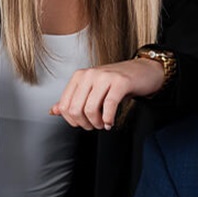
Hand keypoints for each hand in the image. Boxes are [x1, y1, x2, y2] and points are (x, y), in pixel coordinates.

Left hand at [51, 58, 165, 129]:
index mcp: (80, 76)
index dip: (72, 121)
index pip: (65, 105)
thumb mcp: (92, 89)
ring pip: (90, 109)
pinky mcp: (120, 82)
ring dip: (97, 123)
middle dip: (84, 124)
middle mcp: (90, 74)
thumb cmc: (118, 82)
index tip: (83, 123)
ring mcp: (105, 77)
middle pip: (76, 109)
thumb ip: (72, 99)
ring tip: (103, 124)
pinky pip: (109, 106)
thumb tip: (53, 110)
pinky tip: (111, 122)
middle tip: (94, 126)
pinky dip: (109, 119)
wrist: (144, 71)